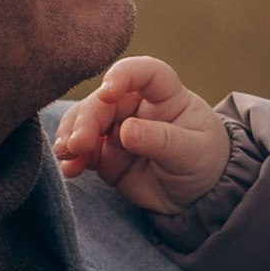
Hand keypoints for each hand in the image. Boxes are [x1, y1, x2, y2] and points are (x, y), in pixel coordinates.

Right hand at [53, 56, 230, 213]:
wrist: (198, 197)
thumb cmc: (204, 162)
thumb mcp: (191, 153)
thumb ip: (161, 140)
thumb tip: (126, 131)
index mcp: (167, 96)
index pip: (145, 72)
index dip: (124, 75)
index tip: (107, 91)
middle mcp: (138, 106)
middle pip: (104, 101)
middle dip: (87, 120)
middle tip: (78, 144)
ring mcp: (118, 129)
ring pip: (85, 121)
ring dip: (71, 135)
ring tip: (66, 155)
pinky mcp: (105, 154)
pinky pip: (82, 150)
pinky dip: (71, 158)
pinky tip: (69, 168)